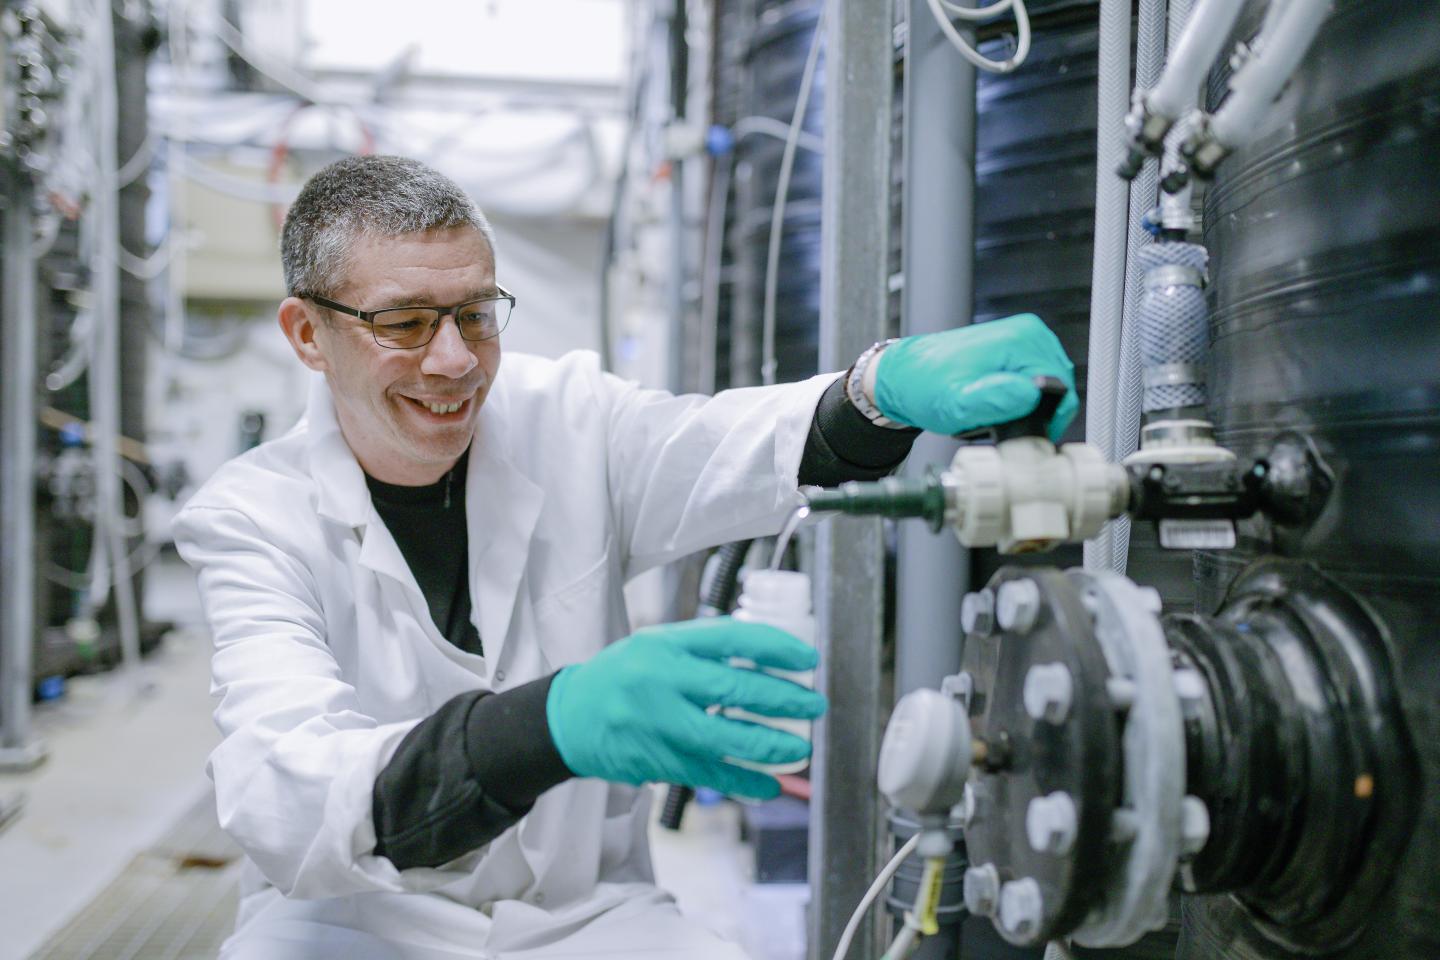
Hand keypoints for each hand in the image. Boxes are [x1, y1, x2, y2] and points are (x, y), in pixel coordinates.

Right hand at [545, 618, 827, 799]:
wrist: (568, 717)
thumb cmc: (622, 676)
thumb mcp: (655, 646)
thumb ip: (702, 651)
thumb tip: (767, 655)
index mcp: (665, 644)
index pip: (731, 639)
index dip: (776, 648)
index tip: (807, 661)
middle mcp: (661, 680)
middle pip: (734, 689)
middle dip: (783, 700)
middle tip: (813, 706)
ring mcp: (657, 723)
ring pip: (725, 738)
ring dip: (770, 745)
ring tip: (799, 749)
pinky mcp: (656, 760)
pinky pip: (708, 773)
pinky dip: (743, 782)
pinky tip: (769, 785)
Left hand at [868, 314, 1078, 441]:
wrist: (905, 375)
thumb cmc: (925, 388)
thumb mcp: (955, 405)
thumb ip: (993, 401)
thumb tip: (1030, 394)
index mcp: (1020, 340)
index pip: (1062, 389)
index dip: (1048, 419)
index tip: (1021, 433)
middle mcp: (1027, 332)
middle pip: (1059, 386)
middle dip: (1039, 411)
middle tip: (1002, 422)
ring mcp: (1024, 336)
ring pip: (1050, 385)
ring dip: (1032, 405)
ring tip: (997, 410)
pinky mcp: (1018, 345)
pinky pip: (1038, 378)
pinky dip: (1024, 395)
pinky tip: (999, 401)